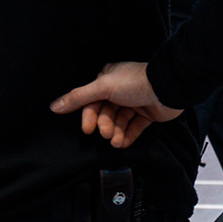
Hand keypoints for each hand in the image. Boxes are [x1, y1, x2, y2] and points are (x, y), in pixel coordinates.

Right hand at [51, 61, 183, 148]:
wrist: (167, 88)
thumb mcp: (102, 87)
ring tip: (116, 141)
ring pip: (119, 121)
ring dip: (116, 132)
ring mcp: (134, 102)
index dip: (89, 116)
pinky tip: (123, 143)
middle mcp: (120, 89)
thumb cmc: (135, 82)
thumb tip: (54, 106)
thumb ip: (78, 97)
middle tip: (106, 133)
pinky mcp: (147, 114)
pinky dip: (128, 136)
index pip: (92, 100)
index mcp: (108, 78)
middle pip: (105, 112)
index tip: (88, 129)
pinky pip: (134, 127)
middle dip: (105, 125)